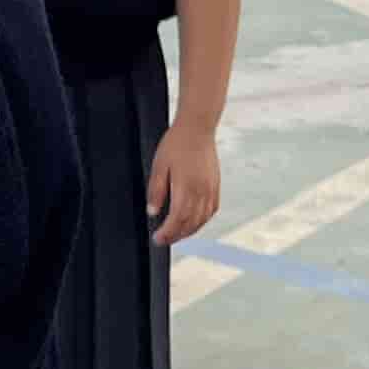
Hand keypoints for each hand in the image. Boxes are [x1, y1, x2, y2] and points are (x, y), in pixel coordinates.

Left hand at [145, 123, 221, 249]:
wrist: (197, 128)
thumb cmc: (177, 144)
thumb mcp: (159, 166)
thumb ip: (156, 191)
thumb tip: (153, 211)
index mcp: (186, 188)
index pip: (177, 220)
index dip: (167, 233)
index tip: (158, 239)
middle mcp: (201, 192)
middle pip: (190, 224)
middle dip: (176, 236)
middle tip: (164, 240)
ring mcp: (211, 189)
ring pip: (202, 220)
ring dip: (189, 231)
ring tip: (177, 234)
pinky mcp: (216, 185)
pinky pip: (211, 210)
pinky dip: (202, 220)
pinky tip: (195, 222)